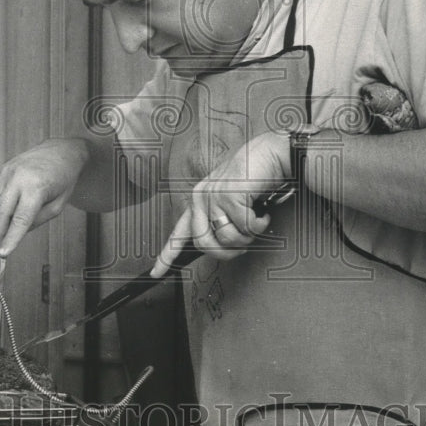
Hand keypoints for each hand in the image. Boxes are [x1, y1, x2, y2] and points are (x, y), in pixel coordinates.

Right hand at [0, 138, 90, 256]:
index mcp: (36, 187)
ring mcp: (6, 172)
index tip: (3, 254)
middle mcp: (17, 178)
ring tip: (0, 234)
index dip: (10, 239)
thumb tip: (15, 232)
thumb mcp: (58, 206)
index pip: (20, 219)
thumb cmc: (63, 179)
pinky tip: (0, 217)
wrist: (60, 152)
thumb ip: (37, 221)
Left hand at [151, 131, 289, 276]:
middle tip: (243, 244)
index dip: (167, 255)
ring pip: (227, 238)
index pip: (179, 232)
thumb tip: (221, 246)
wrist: (269, 153)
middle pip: (204, 243)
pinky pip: (246, 228)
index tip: (156, 272)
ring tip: (255, 220)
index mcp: (199, 200)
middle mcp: (201, 197)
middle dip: (226, 252)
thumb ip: (220, 219)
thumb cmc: (253, 178)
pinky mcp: (230, 196)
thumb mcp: (230, 200)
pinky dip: (260, 224)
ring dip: (247, 237)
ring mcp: (214, 196)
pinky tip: (262, 211)